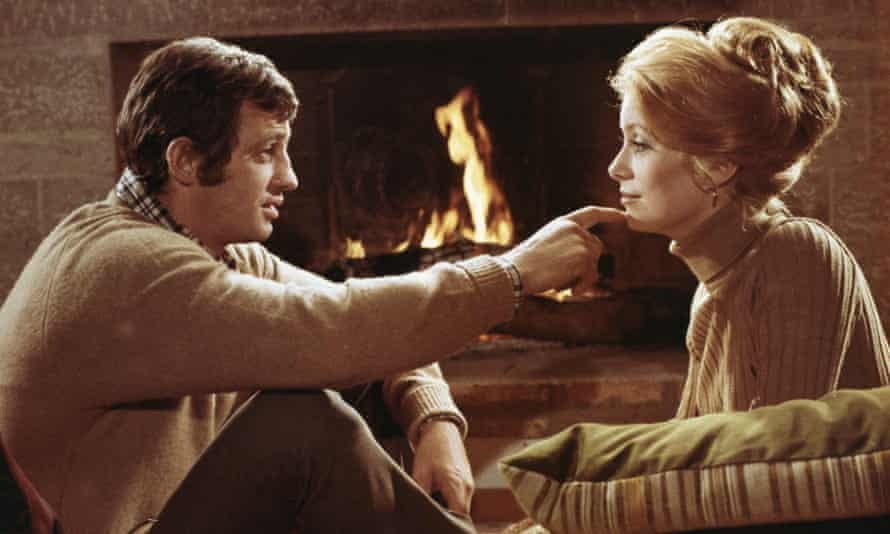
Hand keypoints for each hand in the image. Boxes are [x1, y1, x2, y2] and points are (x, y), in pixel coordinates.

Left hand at [412, 420, 473, 515]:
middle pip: (461, 514)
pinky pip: (460, 498)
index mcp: (458, 486)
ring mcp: (469, 484)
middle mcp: (468, 487)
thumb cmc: (431, 449)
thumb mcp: (421, 473)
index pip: (459, 517)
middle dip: (447, 518)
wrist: (441, 430)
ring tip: (432, 501)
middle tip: (431, 513)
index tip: (434, 521)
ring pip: (461, 507)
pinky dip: (450, 501)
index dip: (447, 522)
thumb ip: (422, 496)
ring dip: (448, 508)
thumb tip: (419, 512)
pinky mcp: (466, 481)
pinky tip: (437, 494)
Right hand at [501, 205, 625, 295]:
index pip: (592, 214)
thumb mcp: (548, 246)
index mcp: (564, 223)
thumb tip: (593, 262)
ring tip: (557, 280)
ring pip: (594, 264)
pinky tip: (563, 287)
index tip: (624, 217)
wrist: (517, 270)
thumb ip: (569, 246)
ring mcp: (581, 242)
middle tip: (563, 278)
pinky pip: (591, 277)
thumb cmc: (527, 264)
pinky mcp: (584, 257)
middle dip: (586, 265)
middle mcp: (575, 229)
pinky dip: (580, 286)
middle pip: (596, 248)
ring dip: (579, 278)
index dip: (609, 214)